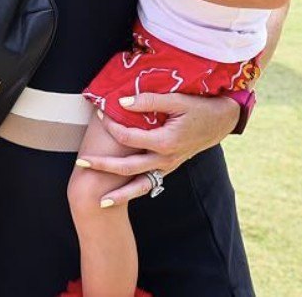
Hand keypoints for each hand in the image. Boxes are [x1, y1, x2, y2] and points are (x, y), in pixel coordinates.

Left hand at [75, 92, 239, 202]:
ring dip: (120, 193)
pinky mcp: (169, 168)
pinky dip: (135, 191)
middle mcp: (165, 159)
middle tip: (81, 164)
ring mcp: (168, 167)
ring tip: (100, 202)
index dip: (111, 125)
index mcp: (165, 142)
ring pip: (140, 185)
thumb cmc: (199, 108)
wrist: (220, 122)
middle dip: (103, 167)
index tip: (99, 113)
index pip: (129, 137)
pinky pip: (150, 184)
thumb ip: (149, 101)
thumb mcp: (177, 100)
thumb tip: (122, 102)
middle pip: (128, 168)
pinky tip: (121, 196)